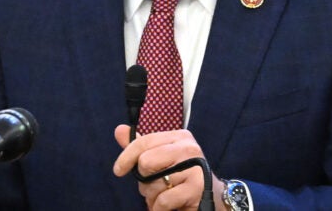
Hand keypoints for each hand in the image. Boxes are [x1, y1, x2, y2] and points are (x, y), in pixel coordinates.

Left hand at [112, 124, 226, 210]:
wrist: (213, 199)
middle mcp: (189, 148)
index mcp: (180, 137)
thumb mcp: (161, 159)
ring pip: (153, 183)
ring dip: (152, 197)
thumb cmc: (181, 178)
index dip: (126, 157)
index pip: (145, 142)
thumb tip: (119, 130)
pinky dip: (158, 208)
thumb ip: (141, 146)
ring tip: (163, 197)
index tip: (118, 170)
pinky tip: (165, 208)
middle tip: (154, 186)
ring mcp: (194, 167)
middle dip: (144, 180)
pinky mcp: (197, 188)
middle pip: (145, 162)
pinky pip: (163, 199)